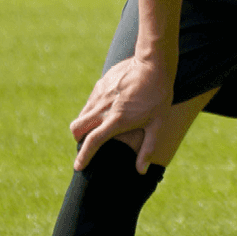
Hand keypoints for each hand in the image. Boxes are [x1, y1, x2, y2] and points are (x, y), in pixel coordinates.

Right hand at [70, 56, 172, 171]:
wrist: (153, 63)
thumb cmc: (158, 95)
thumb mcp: (157, 124)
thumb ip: (147, 149)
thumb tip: (142, 172)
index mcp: (116, 120)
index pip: (93, 142)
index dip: (83, 157)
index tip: (78, 167)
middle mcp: (103, 108)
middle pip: (77, 128)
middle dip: (79, 139)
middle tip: (87, 144)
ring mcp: (100, 95)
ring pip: (82, 114)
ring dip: (84, 125)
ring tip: (97, 128)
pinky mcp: (100, 84)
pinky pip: (90, 102)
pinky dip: (92, 110)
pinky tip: (105, 110)